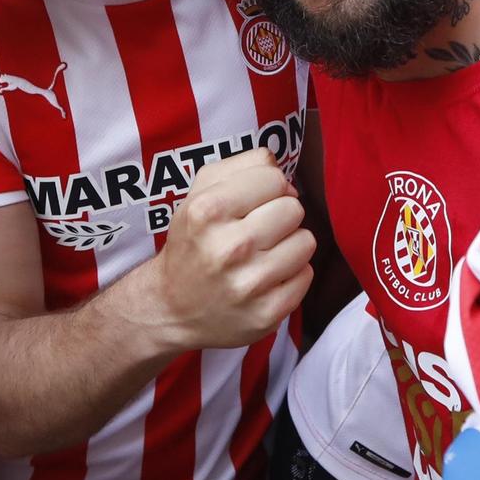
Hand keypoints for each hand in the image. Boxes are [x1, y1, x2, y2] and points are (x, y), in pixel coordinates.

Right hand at [137, 149, 313, 351]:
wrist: (172, 308)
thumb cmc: (193, 242)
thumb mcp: (198, 194)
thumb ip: (240, 166)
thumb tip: (283, 170)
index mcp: (207, 211)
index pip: (274, 178)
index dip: (267, 187)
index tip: (252, 202)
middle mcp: (228, 248)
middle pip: (293, 209)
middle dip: (279, 215)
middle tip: (258, 230)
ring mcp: (249, 284)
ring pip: (306, 241)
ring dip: (289, 244)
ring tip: (264, 253)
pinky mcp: (267, 313)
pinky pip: (306, 275)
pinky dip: (291, 274)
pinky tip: (267, 278)